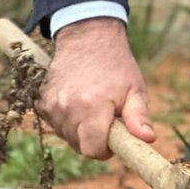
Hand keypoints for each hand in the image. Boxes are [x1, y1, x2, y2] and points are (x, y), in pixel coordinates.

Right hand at [38, 18, 154, 159]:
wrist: (88, 39)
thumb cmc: (116, 66)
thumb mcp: (135, 89)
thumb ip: (139, 117)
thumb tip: (148, 140)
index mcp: (93, 106)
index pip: (92, 149)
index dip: (105, 150)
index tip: (113, 139)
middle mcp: (67, 108)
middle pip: (79, 145)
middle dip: (94, 139)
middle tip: (106, 118)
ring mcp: (51, 105)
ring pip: (66, 136)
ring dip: (80, 130)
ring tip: (93, 106)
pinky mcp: (42, 102)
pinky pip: (55, 124)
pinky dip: (66, 120)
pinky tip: (77, 102)